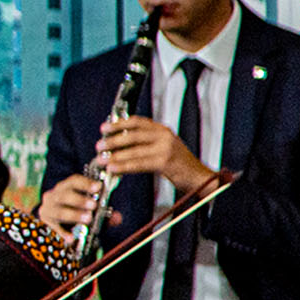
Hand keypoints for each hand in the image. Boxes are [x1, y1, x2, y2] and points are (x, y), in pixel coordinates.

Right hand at [36, 173, 107, 236]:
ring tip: (87, 219)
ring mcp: (47, 208)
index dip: (86, 183)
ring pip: (60, 211)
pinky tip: (71, 238)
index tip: (98, 187)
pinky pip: (55, 228)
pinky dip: (63, 233)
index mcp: (66, 187)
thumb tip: (118, 218)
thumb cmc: (74, 211)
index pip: (74, 181)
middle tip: (93, 205)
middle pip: (65, 195)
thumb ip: (104, 213)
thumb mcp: (88, 209)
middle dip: (80, 200)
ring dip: (74, 215)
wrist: (53, 219)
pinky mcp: (44, 222)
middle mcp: (54, 195)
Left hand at [97, 115, 216, 191]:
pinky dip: (124, 166)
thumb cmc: (179, 165)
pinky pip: (139, 164)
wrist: (200, 178)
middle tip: (99, 146)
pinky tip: (114, 169)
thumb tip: (119, 143)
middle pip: (133, 134)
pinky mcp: (165, 162)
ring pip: (134, 150)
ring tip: (102, 160)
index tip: (104, 128)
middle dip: (113, 140)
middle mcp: (164, 136)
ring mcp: (166, 148)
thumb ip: (146, 143)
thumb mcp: (164, 147)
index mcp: (163, 130)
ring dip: (115, 155)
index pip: (138, 121)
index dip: (119, 124)